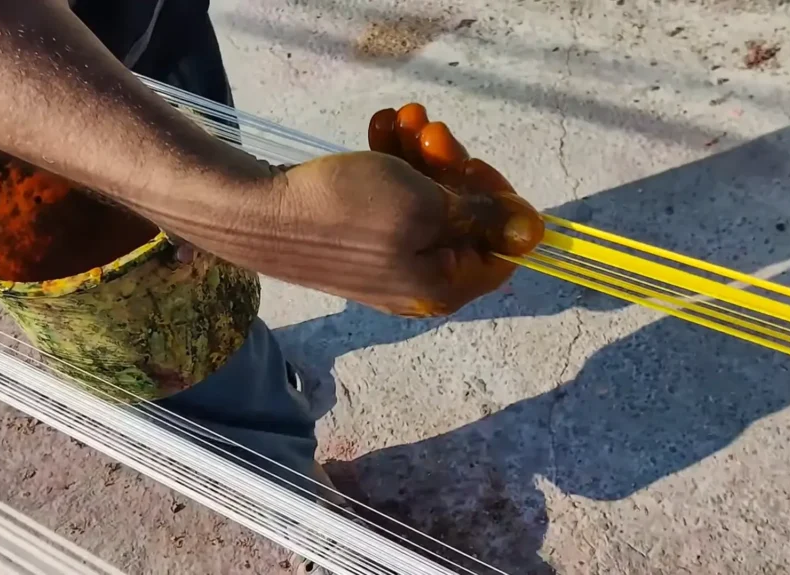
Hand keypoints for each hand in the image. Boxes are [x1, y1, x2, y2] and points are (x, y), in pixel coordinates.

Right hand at [274, 104, 542, 316]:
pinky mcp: (357, 240)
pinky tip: (378, 127)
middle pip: (461, 220)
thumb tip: (534, 234)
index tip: (473, 163)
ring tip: (401, 118)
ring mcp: (385, 261)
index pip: (501, 250)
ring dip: (419, 155)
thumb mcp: (426, 205)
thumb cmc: (346, 210)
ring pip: (424, 202)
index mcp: (444, 287)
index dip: (498, 202)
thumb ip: (482, 217)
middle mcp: (419, 281)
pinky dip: (390, 164)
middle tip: (432, 129)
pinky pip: (390, 203)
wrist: (255, 212)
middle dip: (450, 165)